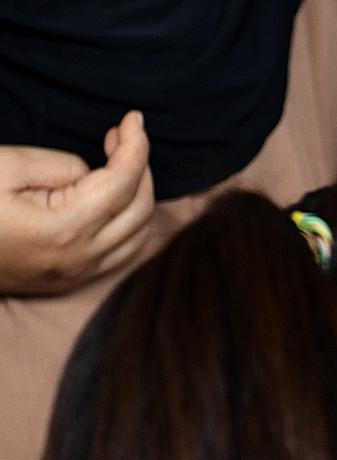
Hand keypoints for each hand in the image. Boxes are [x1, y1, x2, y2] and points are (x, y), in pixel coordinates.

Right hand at [0, 111, 154, 294]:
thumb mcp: (5, 167)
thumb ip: (60, 165)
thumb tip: (94, 172)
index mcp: (65, 230)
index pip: (123, 183)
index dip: (135, 146)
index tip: (134, 119)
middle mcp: (80, 259)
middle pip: (141, 210)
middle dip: (141, 167)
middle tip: (121, 136)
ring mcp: (77, 275)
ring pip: (138, 236)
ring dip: (139, 196)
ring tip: (118, 162)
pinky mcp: (70, 281)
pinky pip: (122, 252)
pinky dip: (130, 222)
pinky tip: (114, 197)